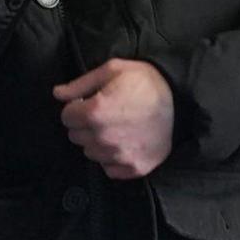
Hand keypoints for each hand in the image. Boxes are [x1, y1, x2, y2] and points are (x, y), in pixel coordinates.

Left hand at [53, 59, 173, 179]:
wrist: (182, 100)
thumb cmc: (145, 81)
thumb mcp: (112, 70)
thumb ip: (80, 84)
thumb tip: (57, 93)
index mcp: (95, 112)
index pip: (66, 117)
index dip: (75, 108)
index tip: (87, 103)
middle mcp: (104, 138)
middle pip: (76, 137)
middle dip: (84, 125)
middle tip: (103, 115)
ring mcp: (120, 155)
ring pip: (91, 153)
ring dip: (97, 142)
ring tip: (116, 128)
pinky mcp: (135, 168)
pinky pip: (110, 169)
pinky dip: (112, 159)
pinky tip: (124, 143)